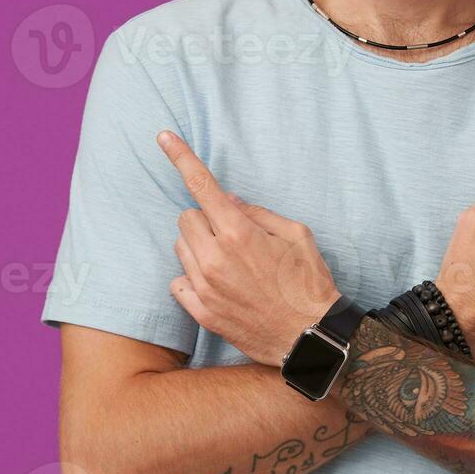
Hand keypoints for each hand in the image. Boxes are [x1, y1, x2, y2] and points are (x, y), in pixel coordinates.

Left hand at [156, 130, 340, 366]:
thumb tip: (226, 200)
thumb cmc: (308, 282)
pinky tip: (218, 286)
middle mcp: (215, 257)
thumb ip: (257, 212)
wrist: (310, 337)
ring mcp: (204, 287)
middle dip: (206, 220)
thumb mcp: (296, 235)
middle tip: (232, 235)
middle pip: (186, 218)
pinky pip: (177, 282)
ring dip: (198, 248)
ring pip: (180, 248)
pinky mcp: (201, 312)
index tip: (163, 136)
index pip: (201, 185)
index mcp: (239, 232)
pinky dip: (193, 279)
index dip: (181, 157)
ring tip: (229, 264)